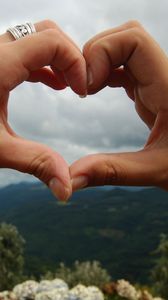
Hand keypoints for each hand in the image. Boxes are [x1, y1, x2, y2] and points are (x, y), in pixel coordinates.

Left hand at [0, 20, 86, 200]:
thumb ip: (35, 163)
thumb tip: (66, 188)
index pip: (51, 42)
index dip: (76, 62)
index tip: (82, 92)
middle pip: (45, 33)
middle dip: (69, 56)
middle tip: (79, 86)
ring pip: (35, 40)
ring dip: (57, 60)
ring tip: (70, 87)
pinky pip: (25, 53)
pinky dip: (44, 65)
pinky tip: (53, 85)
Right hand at [70, 21, 167, 190]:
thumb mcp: (157, 170)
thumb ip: (113, 172)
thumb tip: (71, 179)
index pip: (135, 40)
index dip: (103, 52)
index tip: (87, 87)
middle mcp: (164, 78)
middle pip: (126, 37)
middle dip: (96, 54)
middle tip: (81, 86)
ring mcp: (157, 82)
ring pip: (124, 50)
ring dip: (98, 62)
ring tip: (84, 90)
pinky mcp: (151, 90)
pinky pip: (124, 68)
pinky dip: (104, 73)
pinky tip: (93, 92)